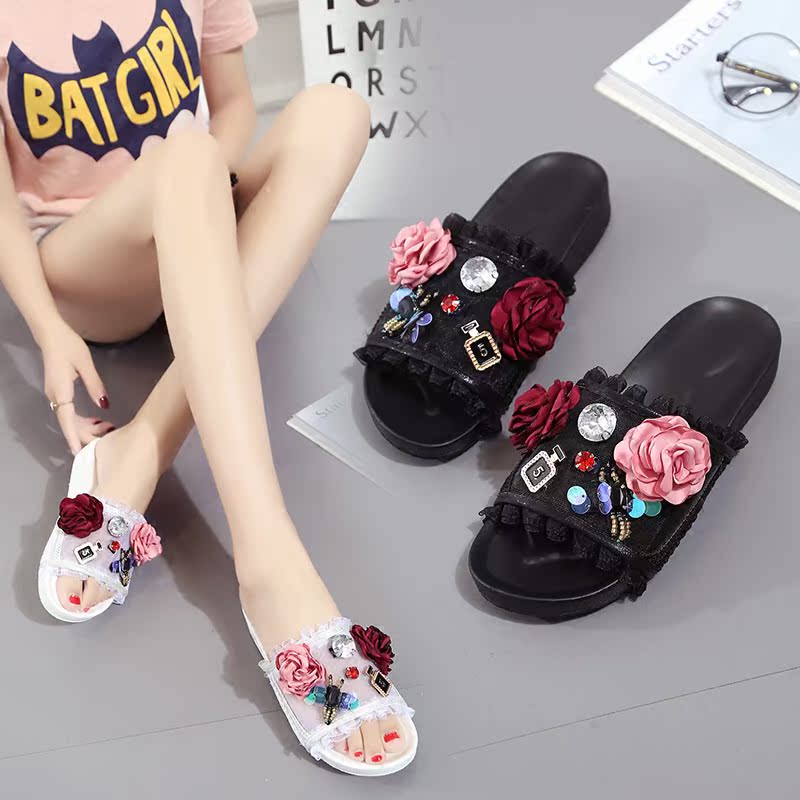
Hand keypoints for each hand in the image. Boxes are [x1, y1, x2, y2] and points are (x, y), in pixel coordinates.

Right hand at [40, 320, 111, 453]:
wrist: (50, 333)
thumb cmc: (68, 346)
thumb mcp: (85, 364)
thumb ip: (94, 385)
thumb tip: (104, 405)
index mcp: (60, 390)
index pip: (66, 419)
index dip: (74, 436)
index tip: (78, 452)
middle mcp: (54, 395)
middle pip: (68, 422)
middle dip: (86, 433)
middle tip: (109, 435)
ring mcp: (55, 394)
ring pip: (69, 418)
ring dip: (86, 426)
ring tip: (107, 427)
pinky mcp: (58, 391)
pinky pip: (69, 411)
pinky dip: (82, 419)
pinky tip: (96, 420)